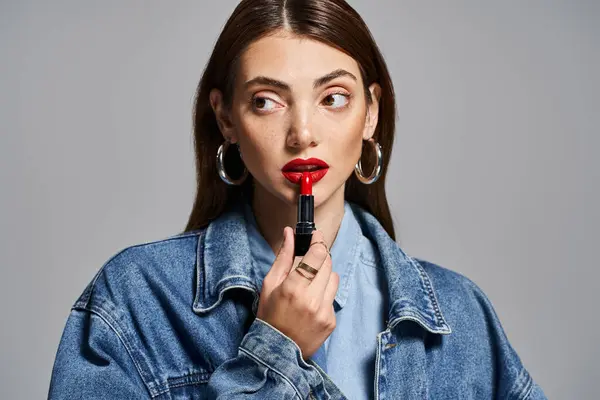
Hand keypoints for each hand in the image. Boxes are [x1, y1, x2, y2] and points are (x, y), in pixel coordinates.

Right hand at [256, 227, 338, 359]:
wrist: (277, 351)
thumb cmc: (269, 316)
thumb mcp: (269, 285)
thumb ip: (283, 257)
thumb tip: (290, 233)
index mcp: (294, 288)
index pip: (317, 255)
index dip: (318, 241)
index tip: (316, 235)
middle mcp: (312, 299)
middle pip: (328, 263)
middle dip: (320, 257)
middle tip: (309, 259)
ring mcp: (324, 311)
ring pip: (334, 278)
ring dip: (324, 275)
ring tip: (309, 284)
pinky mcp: (332, 321)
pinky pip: (333, 297)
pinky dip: (324, 294)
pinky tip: (311, 303)